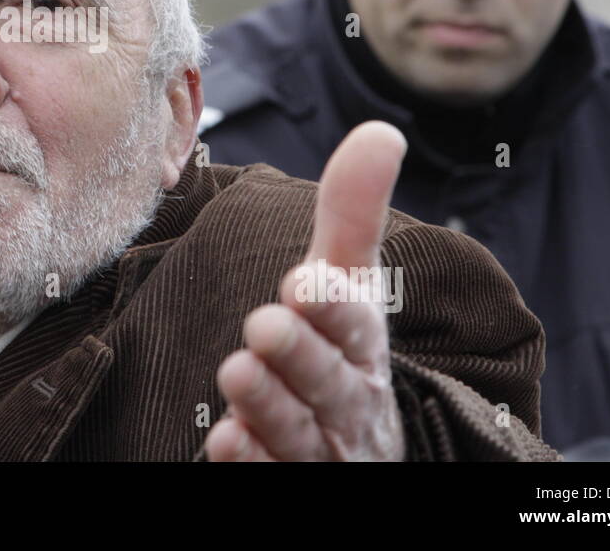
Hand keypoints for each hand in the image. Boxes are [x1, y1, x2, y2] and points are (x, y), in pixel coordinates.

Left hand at [205, 120, 407, 460]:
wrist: (354, 452)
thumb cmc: (341, 352)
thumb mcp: (349, 284)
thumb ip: (352, 214)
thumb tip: (382, 130)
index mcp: (363, 347)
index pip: (356, 327)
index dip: (335, 309)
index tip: (306, 282)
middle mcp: (348, 402)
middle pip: (328, 383)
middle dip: (301, 355)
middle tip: (263, 325)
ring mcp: (319, 450)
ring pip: (297, 433)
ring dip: (268, 405)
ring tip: (236, 372)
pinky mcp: (286, 479)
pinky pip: (271, 478)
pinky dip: (252, 464)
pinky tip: (227, 446)